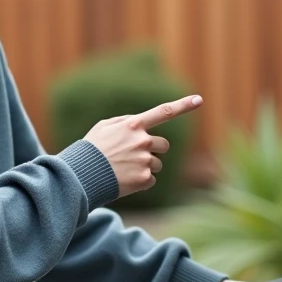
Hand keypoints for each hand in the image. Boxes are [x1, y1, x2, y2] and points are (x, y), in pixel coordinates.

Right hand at [83, 95, 202, 198]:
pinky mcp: (144, 178)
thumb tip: (141, 124)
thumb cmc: (92, 149)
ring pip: (157, 164)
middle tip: (134, 156)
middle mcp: (142, 141)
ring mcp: (145, 160)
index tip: (199, 99)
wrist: (82, 174)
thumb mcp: (104, 127)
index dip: (183, 105)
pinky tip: (125, 180)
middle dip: (154, 150)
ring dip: (146, 167)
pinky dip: (141, 182)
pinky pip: (151, 180)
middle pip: (163, 145)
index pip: (163, 112)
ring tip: (125, 169)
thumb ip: (125, 122)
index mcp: (134, 125)